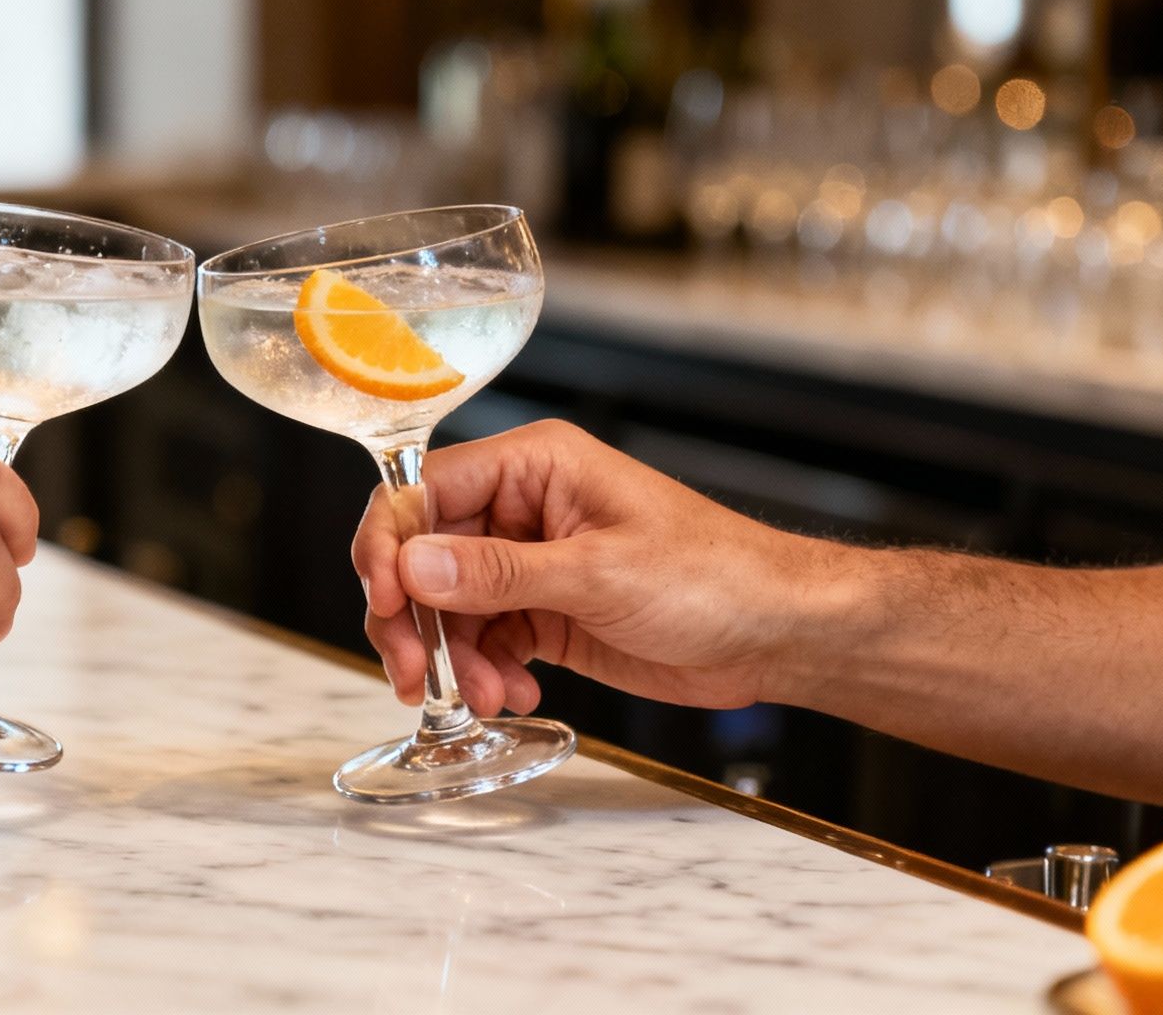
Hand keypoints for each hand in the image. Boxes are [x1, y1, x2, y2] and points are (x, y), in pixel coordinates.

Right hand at [351, 420, 847, 717]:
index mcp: (533, 466)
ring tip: (481, 698)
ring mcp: (529, 562)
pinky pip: (483, 641)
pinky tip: (513, 695)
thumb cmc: (714, 577)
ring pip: (446, 608)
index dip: (390, 545)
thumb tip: (414, 566)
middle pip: (422, 554)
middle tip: (413, 675)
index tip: (386, 602)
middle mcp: (520, 508)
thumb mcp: (599, 574)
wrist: (776, 634)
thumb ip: (499, 572)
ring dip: (450, 659)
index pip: (423, 490)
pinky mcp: (543, 612)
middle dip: (411, 618)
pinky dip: (485, 674)